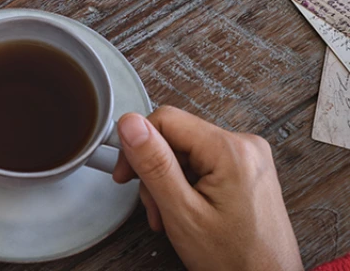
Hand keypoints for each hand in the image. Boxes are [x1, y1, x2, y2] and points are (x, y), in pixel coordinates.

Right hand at [112, 106, 302, 270]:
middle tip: (153, 206)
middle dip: (156, 172)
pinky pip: (203, 164)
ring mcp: (248, 158)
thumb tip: (130, 123)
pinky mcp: (246, 171)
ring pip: (186, 152)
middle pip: (176, 137)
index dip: (138, 144)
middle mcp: (244, 145)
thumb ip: (154, 164)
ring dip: (168, 182)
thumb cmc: (236, 263)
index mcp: (231, 150)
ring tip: (170, 217)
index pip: (166, 119)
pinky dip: (187, 186)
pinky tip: (185, 211)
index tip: (126, 174)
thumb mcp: (183, 214)